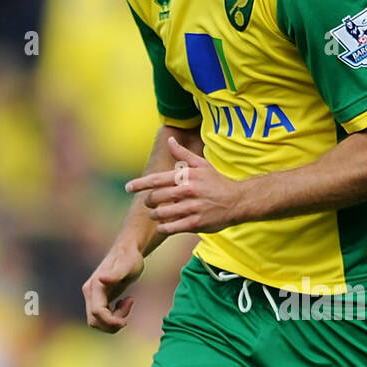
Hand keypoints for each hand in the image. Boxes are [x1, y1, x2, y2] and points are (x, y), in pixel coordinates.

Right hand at [82, 244, 144, 332]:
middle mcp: (90, 292)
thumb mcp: (127, 266)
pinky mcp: (98, 299)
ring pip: (97, 322)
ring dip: (114, 320)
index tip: (126, 320)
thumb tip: (101, 279)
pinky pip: (102, 318)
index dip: (111, 321)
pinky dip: (114, 317)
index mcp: (95, 286)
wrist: (127, 252)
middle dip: (113, 323)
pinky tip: (123, 303)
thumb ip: (115, 274)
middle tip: (129, 305)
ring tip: (127, 302)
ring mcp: (93, 297)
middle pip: (95, 321)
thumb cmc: (129, 258)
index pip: (97, 313)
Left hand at [125, 135, 247, 233]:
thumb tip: (169, 140)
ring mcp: (192, 208)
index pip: (157, 179)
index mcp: (186, 176)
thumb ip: (183, 154)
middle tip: (149, 203)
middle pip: (156, 197)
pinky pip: (172, 227)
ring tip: (156, 214)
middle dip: (149, 201)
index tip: (128, 188)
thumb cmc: (217, 182)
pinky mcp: (196, 223)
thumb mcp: (202, 165)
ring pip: (162, 213)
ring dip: (155, 215)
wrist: (237, 201)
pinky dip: (163, 227)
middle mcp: (188, 191)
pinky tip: (163, 225)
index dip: (140, 184)